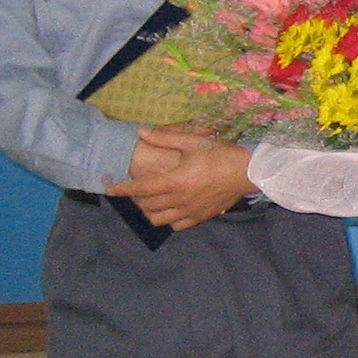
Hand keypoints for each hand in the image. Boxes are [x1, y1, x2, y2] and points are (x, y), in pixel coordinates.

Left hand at [109, 127, 252, 230]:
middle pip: (147, 206)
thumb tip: (140, 132)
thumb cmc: (220, 154)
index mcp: (175, 181)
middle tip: (136, 188)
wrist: (247, 173)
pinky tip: (170, 209)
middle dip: (136, 198)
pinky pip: (176, 225)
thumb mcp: (193, 142)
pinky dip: (168, 219)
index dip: (123, 189)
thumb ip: (164, 138)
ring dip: (150, 211)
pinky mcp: (200, 217)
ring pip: (159, 219)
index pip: (141, 189)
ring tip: (152, 200)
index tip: (110, 190)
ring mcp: (190, 212)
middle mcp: (179, 200)